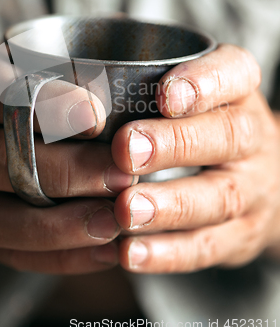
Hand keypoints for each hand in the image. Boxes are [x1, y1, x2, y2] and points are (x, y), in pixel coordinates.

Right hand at [0, 42, 136, 273]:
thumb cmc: (17, 83)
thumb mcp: (22, 54)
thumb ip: (63, 53)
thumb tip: (132, 38)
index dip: (44, 105)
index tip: (98, 117)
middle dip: (66, 172)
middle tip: (122, 174)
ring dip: (62, 225)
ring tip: (117, 220)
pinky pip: (7, 254)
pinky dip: (58, 257)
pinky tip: (104, 249)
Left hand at [112, 44, 279, 271]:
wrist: (253, 172)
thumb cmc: (199, 120)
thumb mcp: (187, 90)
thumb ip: (142, 85)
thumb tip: (73, 89)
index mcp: (238, 89)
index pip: (235, 72)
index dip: (204, 83)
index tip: (164, 96)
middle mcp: (252, 135)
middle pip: (228, 136)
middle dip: (176, 144)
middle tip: (127, 150)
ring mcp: (252, 187)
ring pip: (220, 196)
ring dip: (170, 205)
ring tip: (126, 210)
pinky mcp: (241, 233)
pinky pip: (210, 245)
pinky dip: (169, 252)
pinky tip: (130, 253)